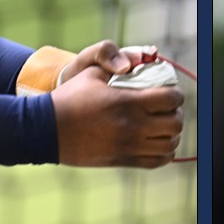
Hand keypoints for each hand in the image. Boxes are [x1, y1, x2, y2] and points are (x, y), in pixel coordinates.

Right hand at [49, 46, 182, 167]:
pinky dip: (164, 152)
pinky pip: (157, 161)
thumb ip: (116, 64)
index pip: (170, 99)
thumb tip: (140, 61)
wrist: (46, 130)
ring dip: (172, 134)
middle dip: (176, 114)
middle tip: (168, 109)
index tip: (169, 92)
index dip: (175, 94)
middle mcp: (132, 126)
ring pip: (170, 144)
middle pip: (175, 123)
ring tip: (164, 126)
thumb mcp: (91, 72)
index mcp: (127, 102)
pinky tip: (157, 142)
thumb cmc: (70, 98)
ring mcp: (129, 145)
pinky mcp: (123, 159)